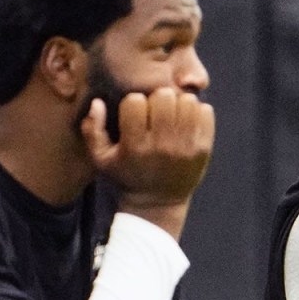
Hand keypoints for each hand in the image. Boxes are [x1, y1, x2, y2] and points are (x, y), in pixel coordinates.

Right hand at [82, 86, 214, 240]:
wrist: (158, 203)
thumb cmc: (127, 175)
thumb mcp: (101, 160)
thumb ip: (92, 130)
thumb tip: (97, 103)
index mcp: (135, 146)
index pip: (134, 101)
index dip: (133, 104)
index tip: (134, 116)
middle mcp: (162, 146)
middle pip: (163, 96)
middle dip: (157, 100)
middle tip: (155, 113)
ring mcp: (186, 147)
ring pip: (186, 100)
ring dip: (178, 104)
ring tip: (171, 117)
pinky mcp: (204, 148)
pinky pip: (206, 111)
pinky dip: (197, 112)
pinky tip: (186, 123)